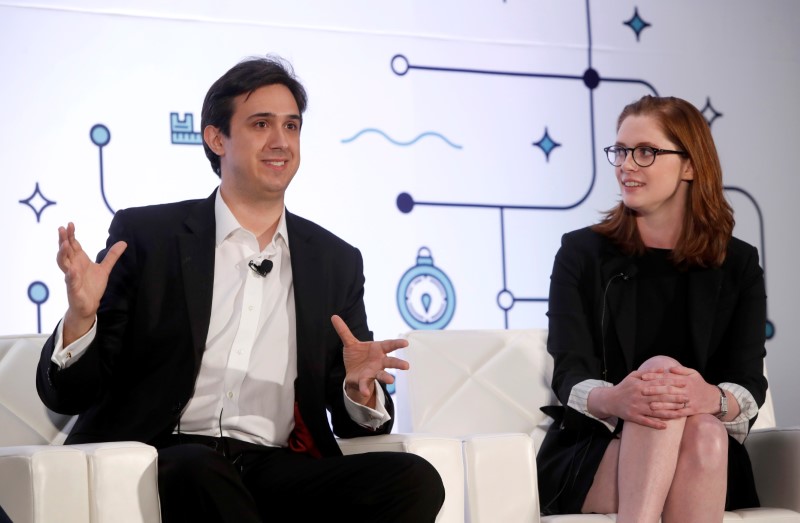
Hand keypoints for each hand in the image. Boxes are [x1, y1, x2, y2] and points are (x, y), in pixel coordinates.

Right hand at [57, 222, 125, 344]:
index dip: (71, 235)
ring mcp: (71, 277)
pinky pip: (70, 280)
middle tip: (62, 228)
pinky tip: (71, 269)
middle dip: (63, 239)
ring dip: (62, 254)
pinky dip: (70, 275)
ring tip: (64, 245)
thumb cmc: (93, 285)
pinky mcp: (73, 288)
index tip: (70, 224)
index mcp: (79, 260)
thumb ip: (112, 256)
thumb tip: (124, 242)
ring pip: (63, 263)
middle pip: (65, 250)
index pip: (73, 245)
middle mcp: (72, 266)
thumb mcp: (105, 269)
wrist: (89, 305)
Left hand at [331, 315, 408, 407]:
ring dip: (387, 378)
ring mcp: (374, 371)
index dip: (397, 343)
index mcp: (378, 349)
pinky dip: (365, 389)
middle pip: (390, 361)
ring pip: (382, 374)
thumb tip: (334, 316)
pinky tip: (364, 393)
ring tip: (391, 381)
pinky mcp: (365, 380)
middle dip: (398, 363)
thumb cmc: (357, 355)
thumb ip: (343, 331)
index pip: (389, 345)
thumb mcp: (350, 343)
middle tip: (406, 366)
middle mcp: (379, 361)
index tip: (406, 343)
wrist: (352, 372)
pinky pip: (365, 385)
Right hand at [591, 369, 687, 429]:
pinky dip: (655, 424)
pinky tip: (665, 426)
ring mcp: (636, 407)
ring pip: (655, 410)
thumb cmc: (624, 387)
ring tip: (681, 412)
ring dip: (669, 412)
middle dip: (675, 398)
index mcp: (640, 385)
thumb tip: (663, 369)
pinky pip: (646, 421)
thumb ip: (648, 373)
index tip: (684, 384)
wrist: (609, 400)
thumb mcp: (633, 376)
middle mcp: (639, 396)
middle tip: (687, 398)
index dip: (672, 384)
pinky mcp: (633, 417)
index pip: (659, 384)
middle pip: (660, 397)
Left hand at [642, 365, 718, 416]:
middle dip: (655, 390)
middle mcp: (687, 390)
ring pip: (673, 402)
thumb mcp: (693, 373)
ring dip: (661, 404)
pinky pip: (680, 413)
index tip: (643, 377)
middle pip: (669, 389)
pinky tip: (662, 416)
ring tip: (650, 405)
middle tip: (642, 391)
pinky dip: (671, 415)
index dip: (655, 377)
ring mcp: (690, 401)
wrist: (715, 398)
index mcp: (685, 380)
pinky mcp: (692, 410)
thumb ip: (681, 370)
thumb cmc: (700, 384)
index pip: (667, 377)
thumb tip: (670, 368)